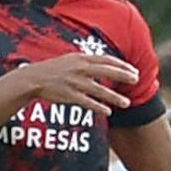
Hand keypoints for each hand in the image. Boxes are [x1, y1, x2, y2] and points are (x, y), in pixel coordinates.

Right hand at [20, 53, 138, 115]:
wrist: (33, 78)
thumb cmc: (54, 69)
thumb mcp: (71, 60)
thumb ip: (88, 62)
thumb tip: (106, 64)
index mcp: (81, 59)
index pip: (106, 60)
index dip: (122, 65)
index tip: (133, 70)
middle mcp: (80, 69)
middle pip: (107, 71)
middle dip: (123, 76)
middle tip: (136, 80)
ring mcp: (75, 82)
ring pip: (100, 90)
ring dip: (114, 97)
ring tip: (126, 103)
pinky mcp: (69, 95)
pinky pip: (87, 102)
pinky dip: (99, 107)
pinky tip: (108, 111)